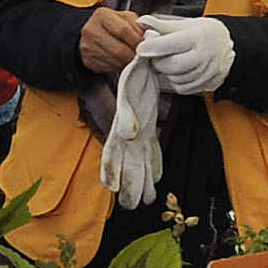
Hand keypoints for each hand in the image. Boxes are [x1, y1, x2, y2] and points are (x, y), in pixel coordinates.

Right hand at [78, 7, 146, 76]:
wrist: (92, 33)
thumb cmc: (113, 24)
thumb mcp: (125, 17)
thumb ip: (137, 25)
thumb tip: (148, 39)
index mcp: (102, 15)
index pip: (124, 30)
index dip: (138, 41)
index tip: (146, 46)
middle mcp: (91, 30)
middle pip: (119, 49)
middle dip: (134, 55)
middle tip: (142, 56)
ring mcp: (88, 46)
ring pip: (115, 61)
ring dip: (128, 63)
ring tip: (134, 58)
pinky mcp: (88, 60)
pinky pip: (109, 68)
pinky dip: (120, 66)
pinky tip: (123, 61)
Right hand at [100, 55, 164, 208]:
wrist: (144, 61)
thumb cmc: (136, 69)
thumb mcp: (133, 81)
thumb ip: (131, 101)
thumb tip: (131, 129)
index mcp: (122, 125)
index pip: (113, 153)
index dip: (111, 171)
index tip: (111, 187)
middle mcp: (128, 131)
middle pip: (126, 164)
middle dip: (128, 184)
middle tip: (131, 205)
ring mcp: (139, 131)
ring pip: (139, 162)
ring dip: (141, 181)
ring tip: (146, 201)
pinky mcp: (149, 129)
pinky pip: (151, 151)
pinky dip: (153, 165)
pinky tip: (156, 178)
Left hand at [136, 15, 234, 96]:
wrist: (228, 43)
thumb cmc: (204, 32)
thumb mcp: (185, 24)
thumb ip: (162, 25)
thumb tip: (142, 22)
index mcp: (198, 36)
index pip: (170, 44)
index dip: (152, 47)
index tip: (142, 48)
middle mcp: (206, 54)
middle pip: (173, 66)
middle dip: (159, 63)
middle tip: (156, 57)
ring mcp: (210, 70)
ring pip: (178, 79)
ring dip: (167, 73)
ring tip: (170, 62)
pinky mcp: (209, 83)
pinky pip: (184, 89)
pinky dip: (176, 82)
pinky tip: (179, 72)